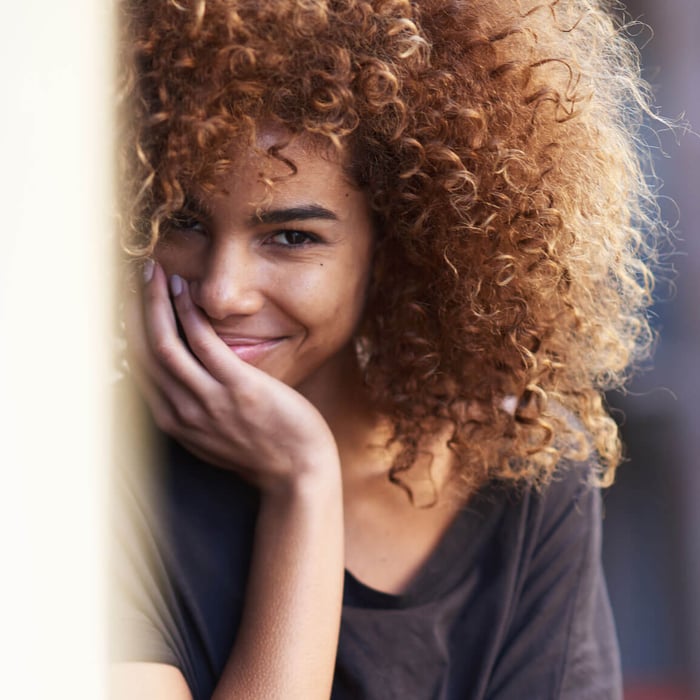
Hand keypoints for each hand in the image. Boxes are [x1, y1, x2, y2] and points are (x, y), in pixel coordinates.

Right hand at [124, 261, 339, 493]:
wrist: (297, 475)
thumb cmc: (262, 451)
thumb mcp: (214, 436)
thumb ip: (194, 409)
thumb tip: (187, 379)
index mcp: (174, 422)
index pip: (140, 369)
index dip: (132, 331)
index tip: (134, 303)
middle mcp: (182, 412)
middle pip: (144, 351)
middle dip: (136, 309)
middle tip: (140, 276)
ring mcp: (208, 402)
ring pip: (165, 344)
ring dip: (156, 302)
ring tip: (156, 272)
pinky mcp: (239, 389)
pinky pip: (203, 343)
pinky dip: (189, 313)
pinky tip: (185, 289)